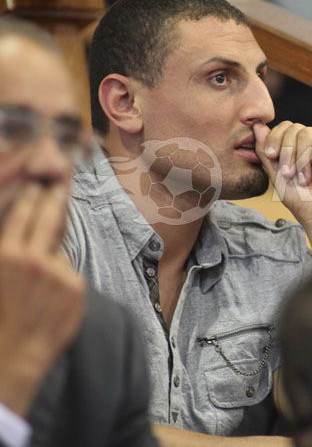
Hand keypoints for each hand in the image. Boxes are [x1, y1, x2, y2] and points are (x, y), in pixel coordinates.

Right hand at [0, 183, 85, 415]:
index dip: (32, 195)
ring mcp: (57, 272)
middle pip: (49, 217)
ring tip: (38, 278)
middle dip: (54, 198)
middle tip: (59, 184)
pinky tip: (48, 299)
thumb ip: (8, 250)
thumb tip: (20, 228)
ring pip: (58, 249)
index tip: (39, 183)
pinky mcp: (76, 287)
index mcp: (4, 254)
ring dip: (52, 254)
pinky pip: (69, 273)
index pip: (22, 212)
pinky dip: (62, 280)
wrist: (10, 357)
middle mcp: (32, 258)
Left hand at [253, 122, 311, 226]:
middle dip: (287, 151)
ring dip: (302, 159)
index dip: (275, 137)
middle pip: (295, 127)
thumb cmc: (302, 201)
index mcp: (303, 148)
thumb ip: (265, 150)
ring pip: (308, 132)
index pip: (286, 127)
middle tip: (289, 173)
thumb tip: (257, 125)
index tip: (270, 156)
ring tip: (305, 179)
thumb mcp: (277, 174)